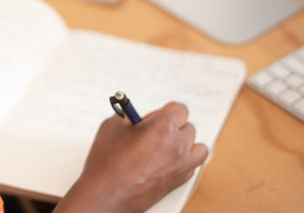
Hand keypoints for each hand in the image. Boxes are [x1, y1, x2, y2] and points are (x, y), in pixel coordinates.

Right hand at [55, 102, 207, 212]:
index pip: (180, 109)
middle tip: (154, 131)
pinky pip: (193, 165)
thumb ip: (128, 115)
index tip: (157, 116)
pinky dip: (185, 160)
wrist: (105, 195)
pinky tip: (168, 160)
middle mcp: (177, 145)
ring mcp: (181, 165)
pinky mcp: (179, 181)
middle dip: (173, 127)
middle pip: (188, 127)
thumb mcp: (112, 126)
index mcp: (163, 127)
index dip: (166, 111)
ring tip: (168, 145)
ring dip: (185, 143)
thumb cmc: (107, 164)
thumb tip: (135, 115)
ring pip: (197, 146)